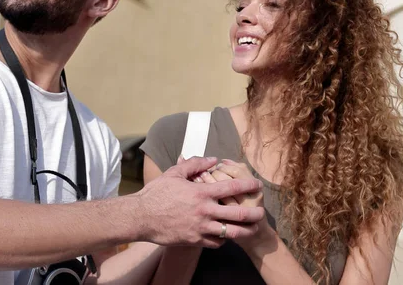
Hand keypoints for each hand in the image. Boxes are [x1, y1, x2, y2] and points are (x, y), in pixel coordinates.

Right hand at [136, 156, 264, 247]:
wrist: (140, 217)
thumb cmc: (156, 193)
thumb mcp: (174, 173)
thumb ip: (195, 165)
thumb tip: (212, 159)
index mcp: (200, 192)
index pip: (231, 187)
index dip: (247, 185)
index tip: (257, 185)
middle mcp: (204, 211)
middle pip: (238, 214)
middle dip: (254, 213)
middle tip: (262, 212)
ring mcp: (200, 228)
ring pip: (231, 233)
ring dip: (244, 230)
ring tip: (252, 229)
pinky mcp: (194, 241)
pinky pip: (216, 243)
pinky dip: (223, 239)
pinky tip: (225, 235)